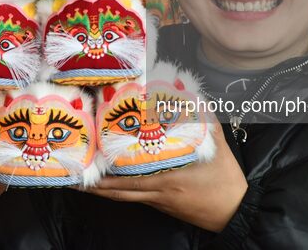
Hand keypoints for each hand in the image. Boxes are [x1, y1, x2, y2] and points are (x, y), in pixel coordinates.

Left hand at [86, 123, 247, 231]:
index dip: (105, 178)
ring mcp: (159, 201)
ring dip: (103, 190)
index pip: (129, 181)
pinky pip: (136, 197)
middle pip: (118, 193)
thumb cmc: (225, 179)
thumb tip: (191, 96)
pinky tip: (112, 183)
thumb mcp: (217, 146)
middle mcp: (158, 193)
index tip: (88, 167)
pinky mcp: (163, 205)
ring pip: (124, 197)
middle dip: (93, 188)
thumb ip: (204, 120)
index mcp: (168, 179)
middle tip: (73, 177)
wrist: (235, 211)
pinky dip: (121, 191)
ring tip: (82, 182)